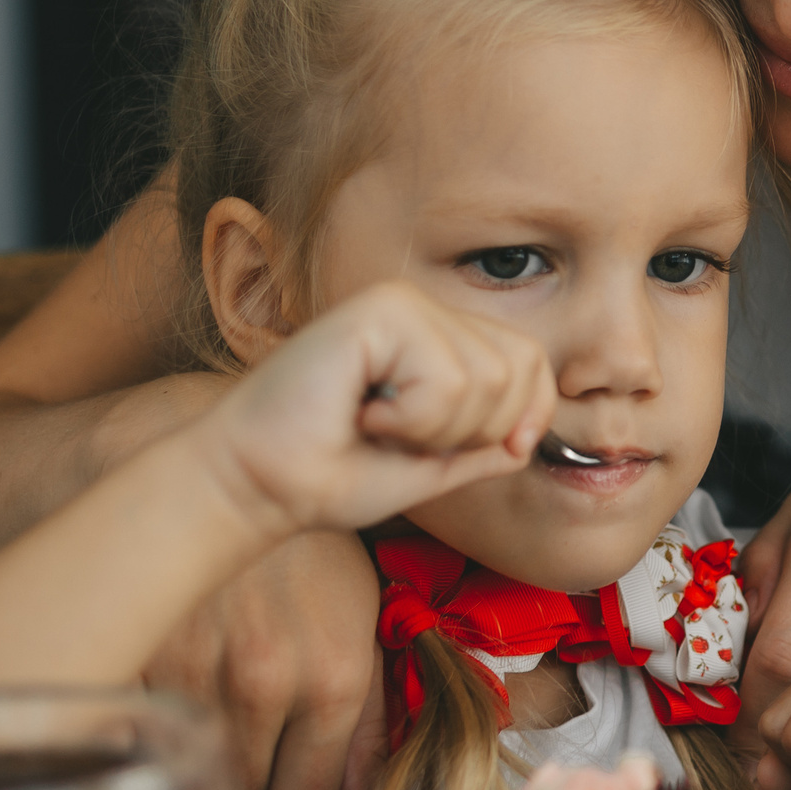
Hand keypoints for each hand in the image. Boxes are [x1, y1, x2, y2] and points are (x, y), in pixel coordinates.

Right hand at [139, 528, 383, 789]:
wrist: (237, 473)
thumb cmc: (307, 554)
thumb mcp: (363, 624)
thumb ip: (370, 723)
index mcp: (332, 679)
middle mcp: (266, 682)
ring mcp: (196, 672)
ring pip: (196, 785)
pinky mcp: (139, 656)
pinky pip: (140, 743)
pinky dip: (152, 759)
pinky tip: (166, 750)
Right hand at [199, 281, 558, 538]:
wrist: (259, 484)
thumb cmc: (332, 475)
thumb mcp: (431, 467)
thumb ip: (483, 447)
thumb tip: (528, 435)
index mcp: (440, 339)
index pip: (531, 361)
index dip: (529, 414)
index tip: (491, 451)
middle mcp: (426, 311)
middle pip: (519, 367)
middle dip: (474, 431)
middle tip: (404, 438)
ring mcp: (402, 305)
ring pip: (485, 378)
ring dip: (434, 429)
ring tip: (378, 425)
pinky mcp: (380, 311)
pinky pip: (446, 377)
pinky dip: (411, 418)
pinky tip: (363, 412)